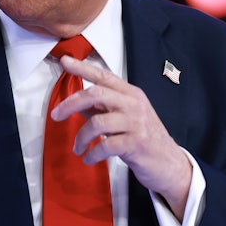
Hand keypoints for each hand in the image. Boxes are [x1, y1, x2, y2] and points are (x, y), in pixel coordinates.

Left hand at [50, 55, 192, 219]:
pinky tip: (89, 158)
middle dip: (71, 103)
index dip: (82, 67)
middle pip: (96, 94)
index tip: (65, 62)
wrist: (170, 163)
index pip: (103, 76)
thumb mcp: (125, 119)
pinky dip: (92, 154)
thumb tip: (77, 104)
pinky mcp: (136, 143)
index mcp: (130, 94)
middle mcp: (134, 104)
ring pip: (97, 122)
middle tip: (56, 115)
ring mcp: (136, 123)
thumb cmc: (146, 139)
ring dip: (81, 138)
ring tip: (78, 148)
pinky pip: (105, 145)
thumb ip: (103, 109)